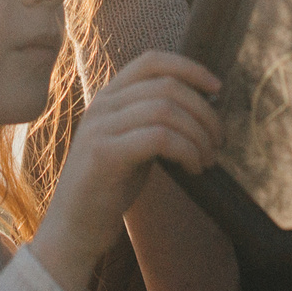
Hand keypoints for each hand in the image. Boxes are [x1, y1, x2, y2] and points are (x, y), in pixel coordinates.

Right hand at [31, 52, 221, 290]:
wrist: (73, 229)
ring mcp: (100, 128)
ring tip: (207, 158)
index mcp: (108, 97)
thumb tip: (204, 106)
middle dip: (204, 112)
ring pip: (166, 110)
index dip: (189, 68)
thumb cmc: (109, 188)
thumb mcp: (131, 143)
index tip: (217, 88)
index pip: (152, 61)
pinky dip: (187, 150)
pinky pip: (160, 138)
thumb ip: (154, 120)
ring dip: (198, 134)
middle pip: (167, 87)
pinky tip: (193, 169)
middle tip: (218, 141)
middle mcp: (101, 105)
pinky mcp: (104, 154)